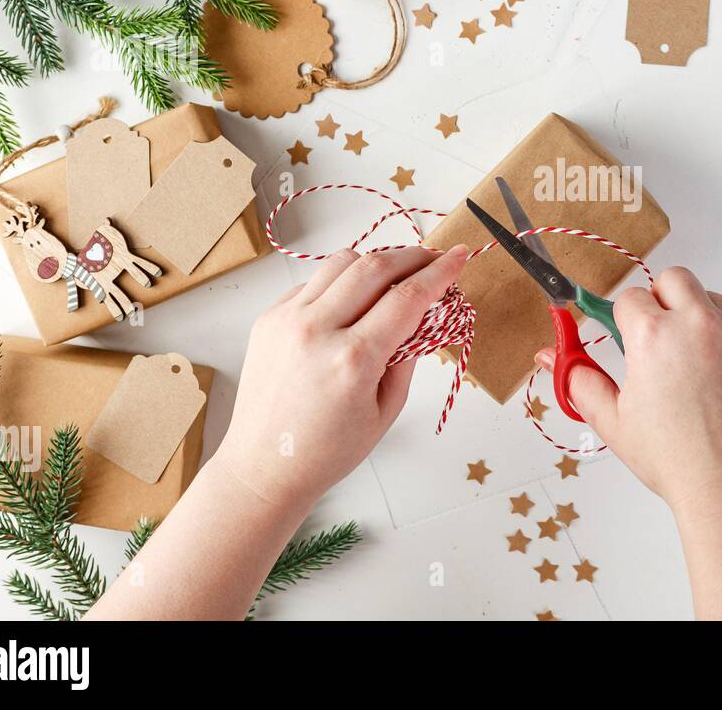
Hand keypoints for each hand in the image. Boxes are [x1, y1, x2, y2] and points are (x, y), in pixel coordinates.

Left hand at [216, 245, 468, 509]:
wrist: (264, 466)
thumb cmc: (328, 450)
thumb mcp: (387, 409)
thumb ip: (408, 354)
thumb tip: (424, 312)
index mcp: (353, 360)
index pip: (407, 298)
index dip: (439, 272)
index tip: (458, 256)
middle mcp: (316, 331)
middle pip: (374, 266)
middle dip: (412, 256)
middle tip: (433, 257)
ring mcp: (287, 320)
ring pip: (341, 262)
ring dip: (376, 262)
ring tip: (396, 274)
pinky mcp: (269, 318)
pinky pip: (313, 282)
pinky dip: (342, 282)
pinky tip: (355, 300)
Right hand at [535, 266, 721, 511]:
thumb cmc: (675, 460)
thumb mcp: (613, 421)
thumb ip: (578, 379)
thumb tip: (550, 354)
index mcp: (653, 336)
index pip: (631, 297)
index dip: (627, 320)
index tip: (632, 339)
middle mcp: (698, 323)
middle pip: (675, 279)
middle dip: (665, 301)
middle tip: (665, 341)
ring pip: (714, 301)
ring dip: (703, 322)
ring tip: (700, 372)